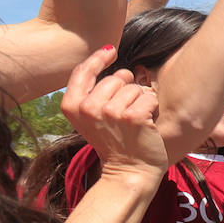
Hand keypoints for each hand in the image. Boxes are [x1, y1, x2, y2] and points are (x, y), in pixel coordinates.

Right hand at [60, 45, 165, 179]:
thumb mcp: (91, 116)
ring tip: (135, 121)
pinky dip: (151, 108)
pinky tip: (145, 124)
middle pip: (116, 77)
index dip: (99, 58)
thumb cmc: (114, 141)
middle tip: (125, 114)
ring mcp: (110, 112)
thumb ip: (93, 89)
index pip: (83, 71)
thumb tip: (107, 50)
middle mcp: (88, 107)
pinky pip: (148, 97)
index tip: (111, 50)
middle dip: (127, 89)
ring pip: (134, 87)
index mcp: (72, 106)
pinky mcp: (132, 117)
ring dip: (141, 100)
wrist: (129, 172)